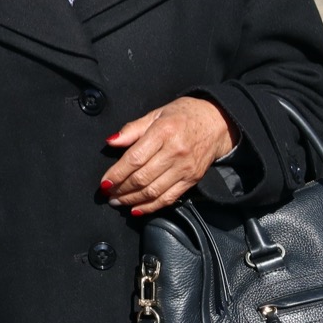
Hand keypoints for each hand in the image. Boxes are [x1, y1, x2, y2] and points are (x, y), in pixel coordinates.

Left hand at [101, 97, 239, 215]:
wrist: (218, 123)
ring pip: (153, 191)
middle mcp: (175, 152)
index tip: (104, 182)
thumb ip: (132, 129)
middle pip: (142, 178)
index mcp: (163, 132)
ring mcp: (185, 168)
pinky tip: (137, 208)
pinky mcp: (192, 180)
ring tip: (118, 202)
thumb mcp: (156, 113)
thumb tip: (111, 141)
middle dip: (121, 189)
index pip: (134, 159)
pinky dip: (151, 206)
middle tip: (108, 194)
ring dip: (132, 200)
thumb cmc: (184, 115)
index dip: (117, 173)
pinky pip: (168, 198)